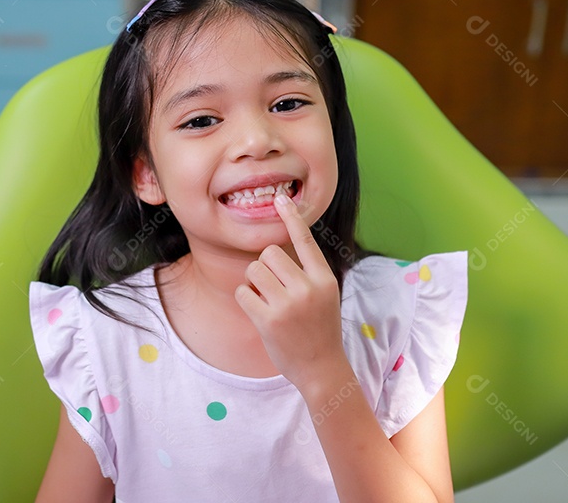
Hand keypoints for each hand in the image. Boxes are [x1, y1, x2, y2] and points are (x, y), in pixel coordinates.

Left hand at [234, 192, 348, 394]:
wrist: (321, 368)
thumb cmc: (320, 328)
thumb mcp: (325, 295)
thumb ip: (307, 272)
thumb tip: (277, 247)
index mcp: (323, 279)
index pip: (305, 240)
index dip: (291, 218)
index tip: (280, 198)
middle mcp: (307, 288)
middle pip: (270, 253)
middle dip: (265, 266)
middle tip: (273, 286)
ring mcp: (287, 305)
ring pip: (254, 270)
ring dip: (254, 282)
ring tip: (266, 299)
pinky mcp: (268, 320)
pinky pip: (243, 292)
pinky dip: (246, 299)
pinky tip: (258, 311)